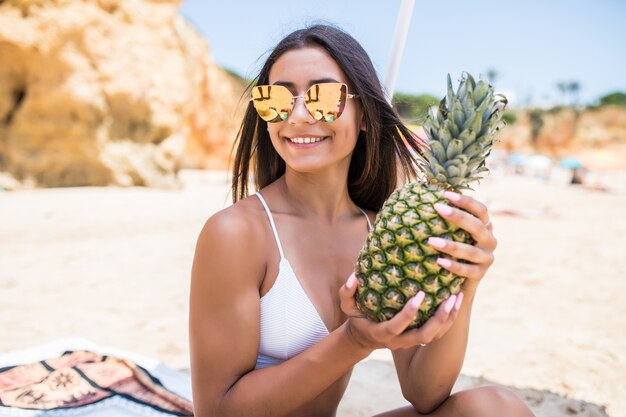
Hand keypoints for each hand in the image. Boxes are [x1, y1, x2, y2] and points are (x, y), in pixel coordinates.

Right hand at [339, 273, 463, 350]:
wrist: (364, 338)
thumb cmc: (356, 318)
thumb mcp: (347, 306)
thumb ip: (346, 292)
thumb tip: (354, 276)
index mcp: (382, 333)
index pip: (397, 326)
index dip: (410, 313)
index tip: (420, 295)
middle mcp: (399, 341)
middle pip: (424, 336)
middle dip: (439, 319)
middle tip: (449, 297)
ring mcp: (411, 342)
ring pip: (435, 337)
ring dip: (448, 319)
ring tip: (457, 297)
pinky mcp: (418, 339)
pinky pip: (438, 333)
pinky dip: (449, 319)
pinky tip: (456, 301)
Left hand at [428, 191, 496, 284]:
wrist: (461, 278)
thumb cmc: (453, 248)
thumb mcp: (453, 232)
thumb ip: (447, 218)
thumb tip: (428, 198)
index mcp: (485, 226)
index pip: (480, 210)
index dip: (466, 201)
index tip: (446, 194)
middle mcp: (489, 240)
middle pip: (476, 226)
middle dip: (458, 216)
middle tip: (438, 208)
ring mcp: (487, 258)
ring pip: (470, 251)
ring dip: (451, 245)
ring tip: (431, 240)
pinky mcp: (481, 274)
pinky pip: (468, 270)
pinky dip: (454, 266)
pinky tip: (439, 261)